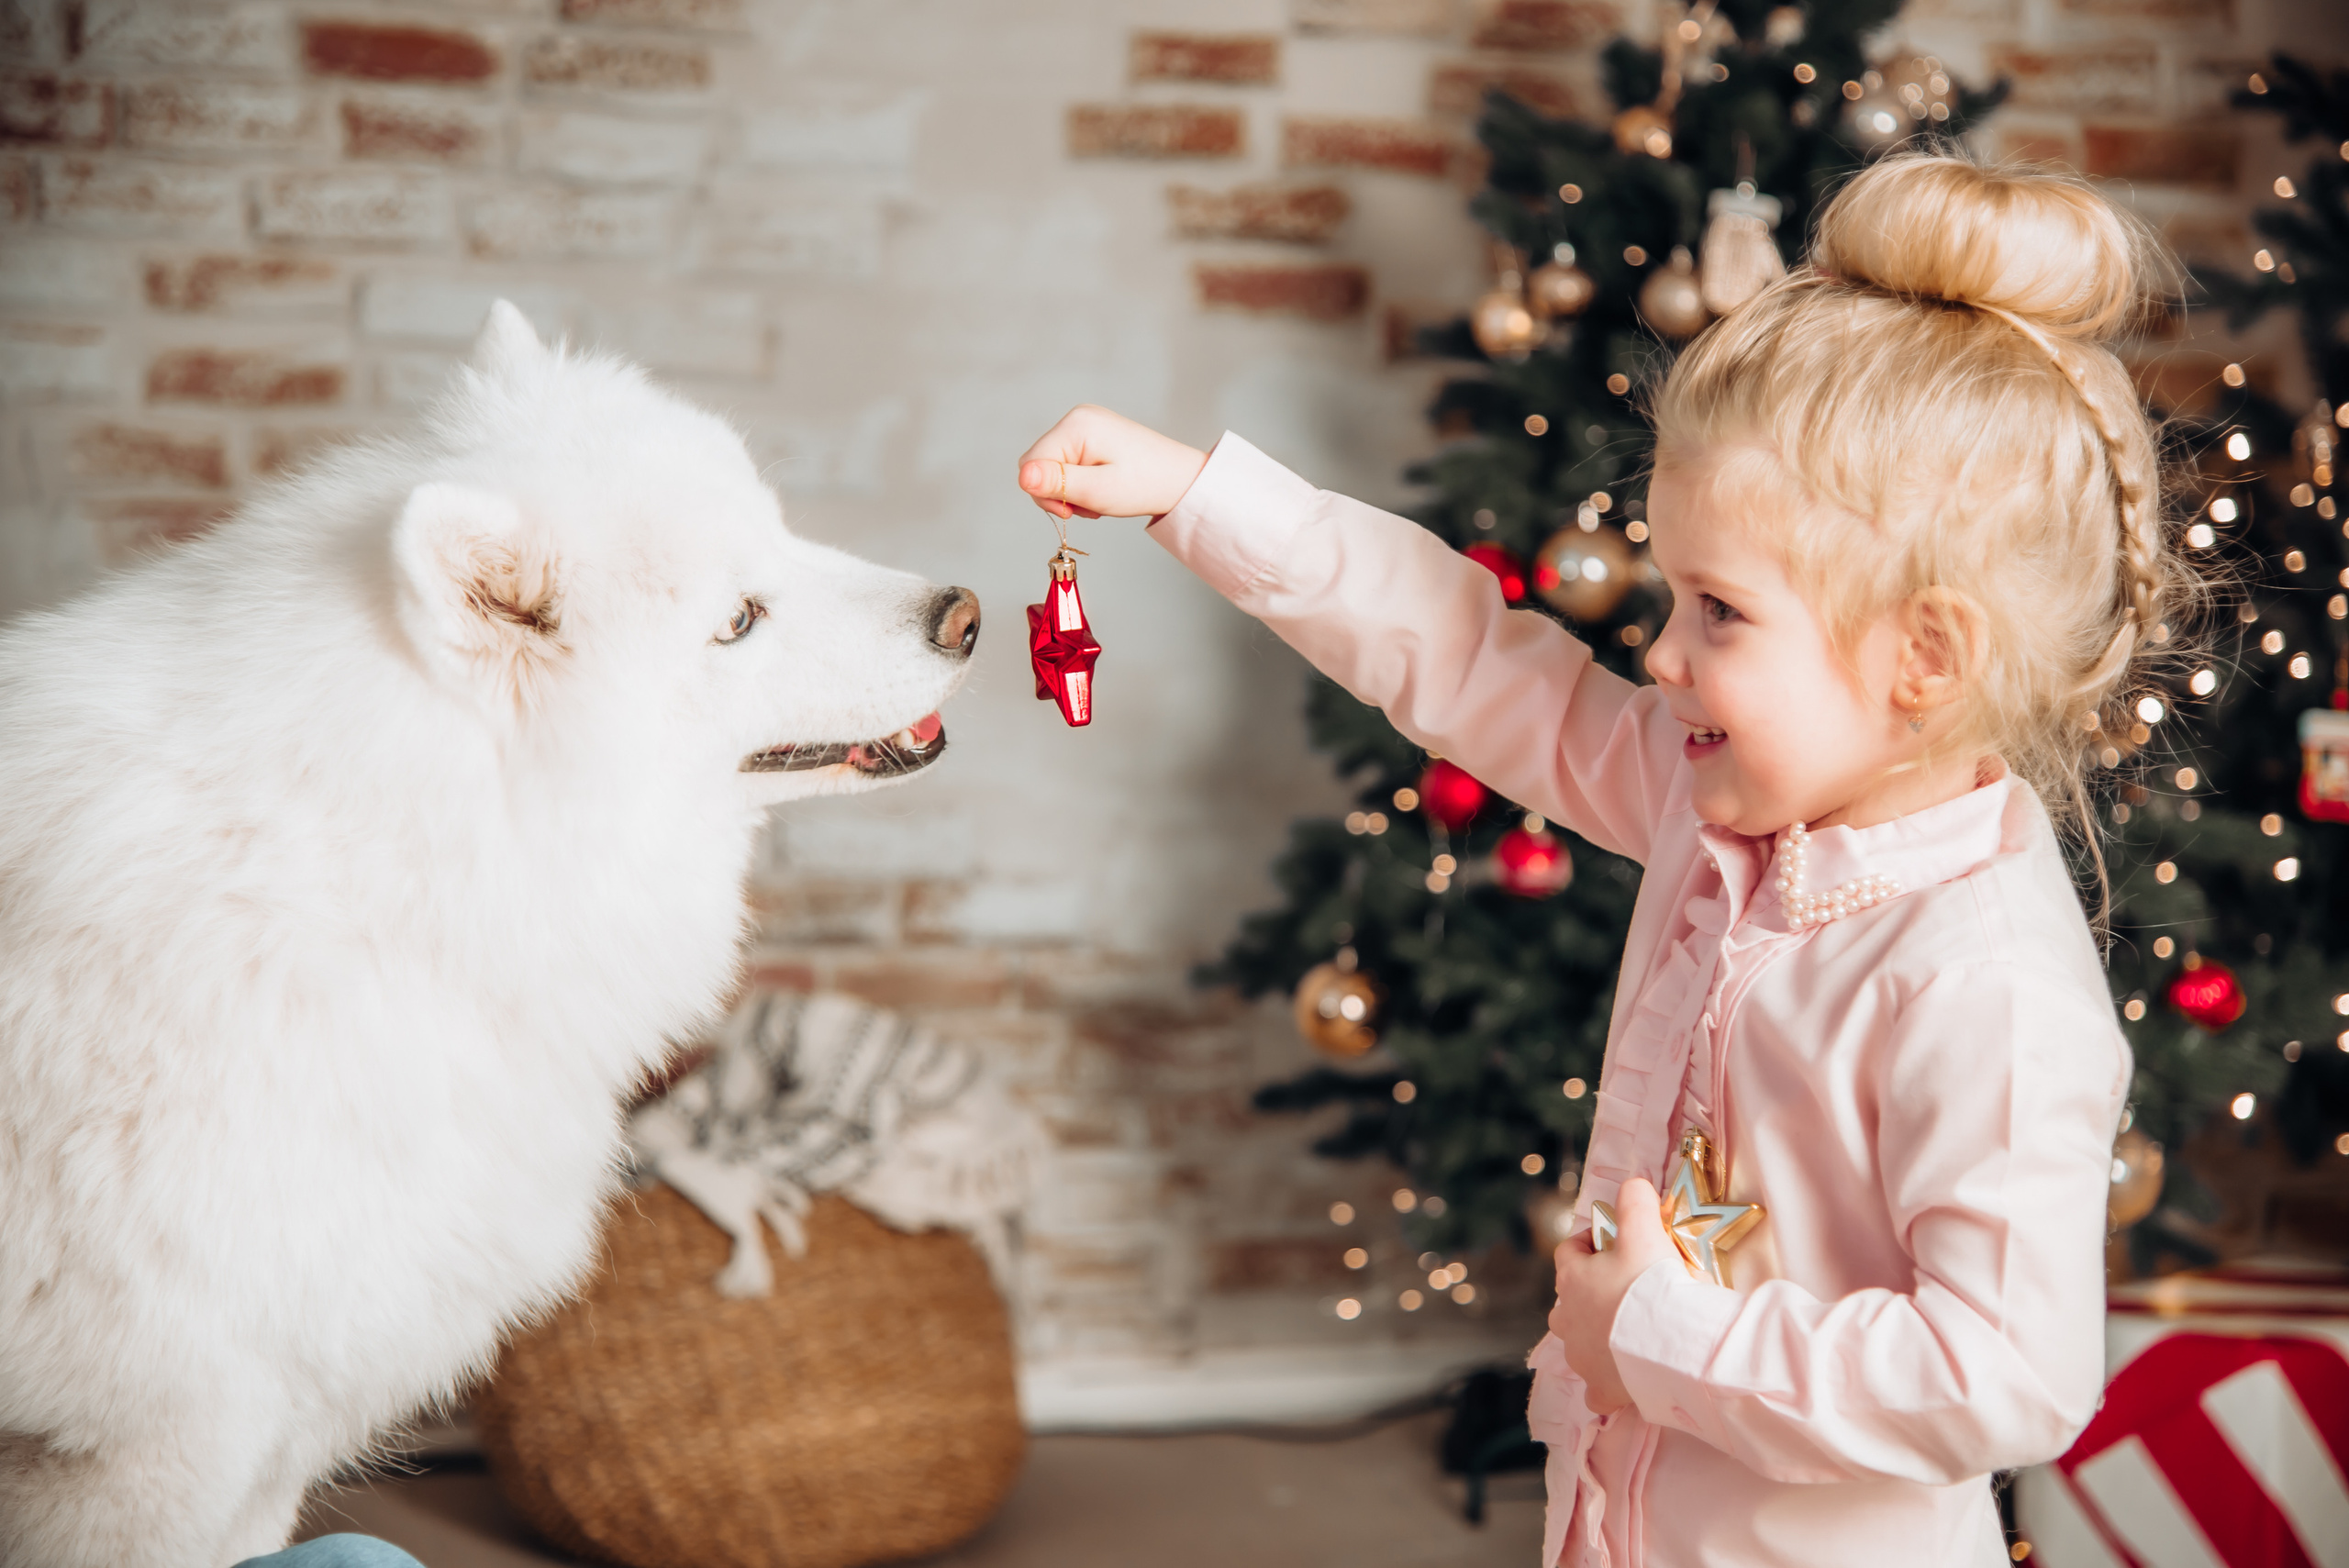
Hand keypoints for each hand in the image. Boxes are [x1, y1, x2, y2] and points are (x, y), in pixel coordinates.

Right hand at [1018, 405, 1208, 521]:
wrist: (1181, 480)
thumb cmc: (1146, 485)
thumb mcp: (1098, 491)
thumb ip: (1058, 483)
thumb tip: (1023, 477)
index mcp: (1076, 425)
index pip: (1031, 463)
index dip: (1044, 494)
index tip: (1072, 511)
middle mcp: (1077, 417)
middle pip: (1039, 464)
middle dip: (1059, 493)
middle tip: (1090, 507)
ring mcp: (1085, 425)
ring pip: (1053, 467)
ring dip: (1071, 491)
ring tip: (1100, 499)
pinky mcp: (1092, 436)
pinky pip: (1069, 464)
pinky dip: (1080, 484)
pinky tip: (1102, 489)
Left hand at [1549, 1177, 1676, 1415]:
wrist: (1671, 1344)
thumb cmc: (1651, 1285)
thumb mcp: (1644, 1229)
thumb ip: (1634, 1200)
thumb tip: (1633, 1185)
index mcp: (1572, 1279)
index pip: (1569, 1252)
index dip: (1590, 1243)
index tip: (1615, 1241)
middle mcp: (1567, 1320)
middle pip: (1572, 1299)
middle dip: (1594, 1292)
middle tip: (1630, 1287)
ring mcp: (1581, 1357)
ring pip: (1581, 1342)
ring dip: (1600, 1335)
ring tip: (1633, 1331)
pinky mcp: (1601, 1389)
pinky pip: (1597, 1388)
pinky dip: (1608, 1382)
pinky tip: (1625, 1380)